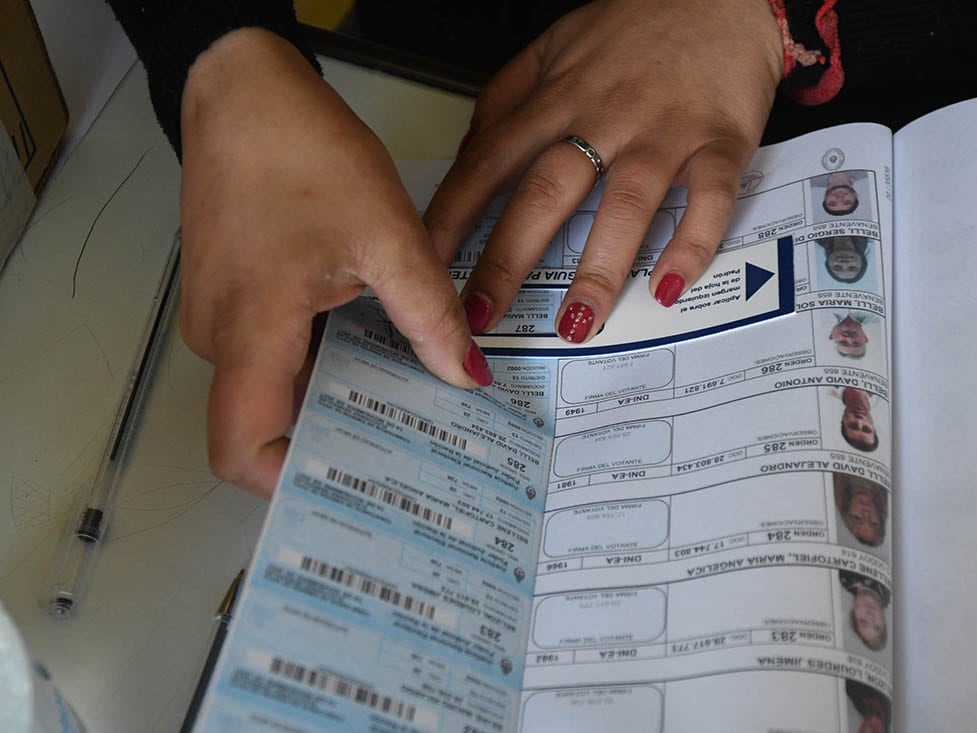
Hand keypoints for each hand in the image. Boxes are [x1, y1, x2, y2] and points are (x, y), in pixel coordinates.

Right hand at [178, 29, 490, 497]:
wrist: (243, 92)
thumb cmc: (298, 148)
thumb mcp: (386, 235)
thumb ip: (428, 315)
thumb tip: (464, 374)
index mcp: (250, 329)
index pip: (240, 447)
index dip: (286, 483)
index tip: (350, 490)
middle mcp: (222, 335)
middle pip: (266, 424)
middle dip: (333, 445)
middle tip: (406, 454)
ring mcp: (222, 316)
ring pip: (273, 388)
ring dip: (331, 399)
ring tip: (401, 400)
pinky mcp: (234, 297)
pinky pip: (273, 352)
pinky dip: (319, 362)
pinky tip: (372, 348)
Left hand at [424, 0, 783, 341]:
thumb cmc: (635, 26)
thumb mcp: (554, 47)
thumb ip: (507, 100)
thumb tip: (469, 154)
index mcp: (557, 97)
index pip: (490, 161)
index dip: (453, 214)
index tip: (425, 261)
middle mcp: (603, 117)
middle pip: (546, 192)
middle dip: (507, 259)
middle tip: (480, 314)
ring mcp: (662, 132)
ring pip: (625, 205)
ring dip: (598, 269)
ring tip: (575, 324)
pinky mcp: (720, 140)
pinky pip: (707, 199)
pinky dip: (691, 245)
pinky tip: (669, 288)